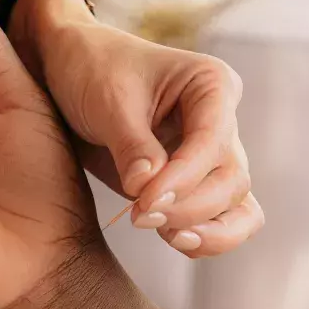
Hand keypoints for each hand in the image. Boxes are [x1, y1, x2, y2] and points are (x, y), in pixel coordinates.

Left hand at [14, 0, 263, 257]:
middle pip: (232, 179)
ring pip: (237, 205)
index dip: (183, 177)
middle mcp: (221, 120)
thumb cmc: (92, 71)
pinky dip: (204, 236)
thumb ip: (131, 146)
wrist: (71, 72)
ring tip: (163, 234)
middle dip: (190, 206)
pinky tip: (170, 238)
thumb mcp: (108, 101)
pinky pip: (219, 218)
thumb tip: (147, 189)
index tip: (143, 200)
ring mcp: (210, 155)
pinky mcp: (192, 182)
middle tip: (139, 217)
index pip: (213, 141)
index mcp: (211, 85)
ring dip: (205, 228)